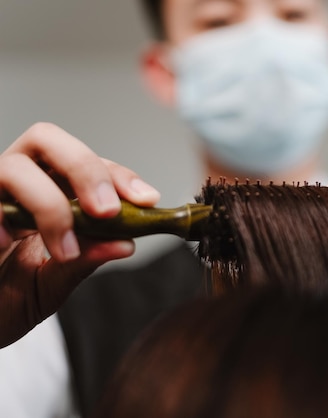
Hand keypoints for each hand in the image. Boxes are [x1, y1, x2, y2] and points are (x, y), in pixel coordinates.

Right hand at [0, 123, 160, 347]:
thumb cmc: (6, 298)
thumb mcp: (52, 283)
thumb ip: (85, 261)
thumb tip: (126, 244)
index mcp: (46, 189)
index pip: (88, 166)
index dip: (118, 176)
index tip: (146, 199)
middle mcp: (15, 183)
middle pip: (47, 139)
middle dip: (84, 170)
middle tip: (106, 211)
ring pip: (14, 168)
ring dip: (49, 205)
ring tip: (64, 249)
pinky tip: (7, 245)